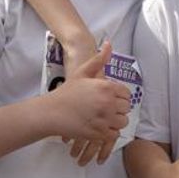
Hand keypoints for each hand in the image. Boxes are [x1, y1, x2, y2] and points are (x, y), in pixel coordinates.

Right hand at [46, 39, 129, 156]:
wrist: (52, 112)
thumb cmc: (67, 92)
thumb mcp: (82, 73)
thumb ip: (99, 60)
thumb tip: (109, 44)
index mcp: (106, 87)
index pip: (127, 94)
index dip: (119, 97)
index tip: (109, 98)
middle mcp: (108, 103)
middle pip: (126, 108)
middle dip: (118, 109)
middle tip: (105, 108)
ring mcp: (104, 119)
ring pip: (122, 122)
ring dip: (115, 121)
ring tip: (103, 117)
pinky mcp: (99, 133)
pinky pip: (114, 134)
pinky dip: (109, 132)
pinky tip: (99, 126)